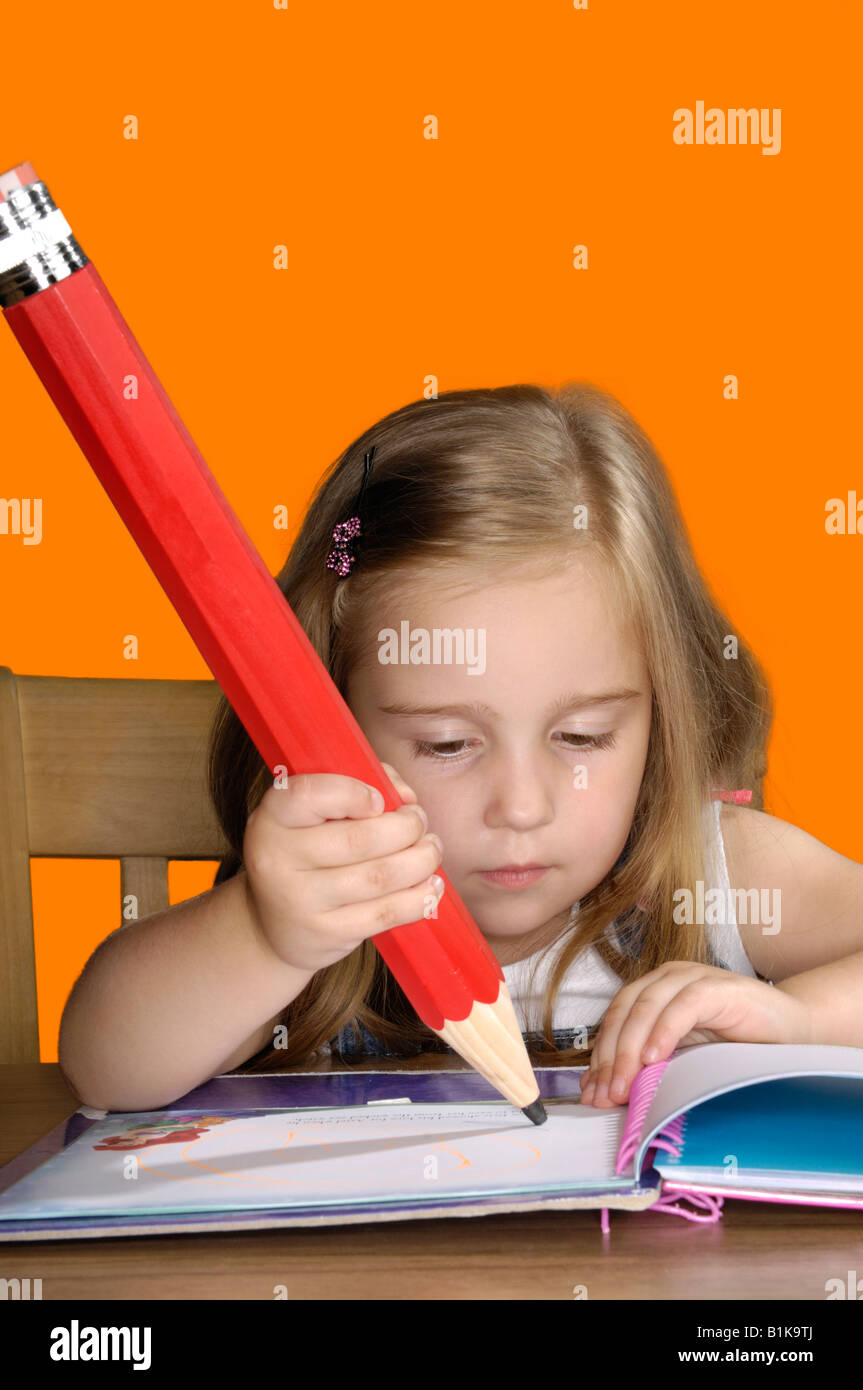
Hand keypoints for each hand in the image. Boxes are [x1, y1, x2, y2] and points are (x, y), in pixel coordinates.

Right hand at [242, 761, 443, 974]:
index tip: (379, 800)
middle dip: (407, 827)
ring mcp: (302, 902)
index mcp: (272, 818)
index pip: (309, 795)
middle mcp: (279, 860)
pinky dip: (419, 897)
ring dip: (421, 859)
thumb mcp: (312, 813)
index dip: (353, 792)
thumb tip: (405, 795)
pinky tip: (432, 884)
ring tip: (431, 848)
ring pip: (380, 876)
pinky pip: (386, 913)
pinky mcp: (328, 933)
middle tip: (419, 821)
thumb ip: (359, 786)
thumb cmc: (306, 853)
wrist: (274, 924)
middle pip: (359, 839)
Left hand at [579, 961, 813, 1106]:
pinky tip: (654, 1058)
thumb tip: (601, 1090)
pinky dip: (665, 1031)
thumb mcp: (682, 1056)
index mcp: (653, 990)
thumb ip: (646, 1067)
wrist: (791, 1031)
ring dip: (630, 1049)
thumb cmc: (736, 1044)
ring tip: (624, 1084)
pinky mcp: (718, 987)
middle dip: (611, 1057)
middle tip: (606, 1095)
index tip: (592, 1092)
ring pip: (647, 1007)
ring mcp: (692, 977)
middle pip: (625, 1012)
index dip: (600, 1056)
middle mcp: (667, 978)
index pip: (615, 1019)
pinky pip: (684, 1005)